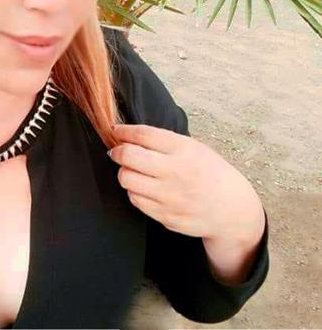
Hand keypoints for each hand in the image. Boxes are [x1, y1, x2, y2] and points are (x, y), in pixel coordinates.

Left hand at [108, 124, 264, 243]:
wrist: (232, 209)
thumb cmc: (209, 172)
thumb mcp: (193, 148)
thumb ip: (163, 141)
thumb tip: (127, 135)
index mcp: (184, 150)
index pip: (143, 134)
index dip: (123, 131)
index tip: (116, 130)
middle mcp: (176, 172)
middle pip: (128, 156)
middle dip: (117, 152)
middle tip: (117, 151)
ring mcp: (170, 196)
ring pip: (127, 179)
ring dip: (125, 172)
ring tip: (133, 171)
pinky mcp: (166, 216)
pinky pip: (135, 200)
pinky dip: (134, 191)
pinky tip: (144, 188)